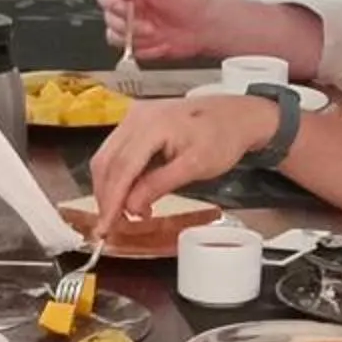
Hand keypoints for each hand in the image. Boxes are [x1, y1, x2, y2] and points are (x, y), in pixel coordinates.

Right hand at [90, 94, 277, 229]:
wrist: (236, 115)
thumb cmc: (222, 138)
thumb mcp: (195, 167)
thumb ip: (159, 185)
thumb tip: (131, 207)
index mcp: (152, 125)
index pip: (122, 168)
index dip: (111, 200)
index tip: (105, 226)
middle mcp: (136, 117)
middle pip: (107, 162)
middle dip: (106, 197)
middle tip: (111, 226)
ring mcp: (134, 116)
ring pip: (107, 157)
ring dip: (110, 188)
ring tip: (122, 214)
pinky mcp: (135, 121)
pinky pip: (116, 151)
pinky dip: (118, 176)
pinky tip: (129, 194)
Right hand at [99, 0, 233, 63]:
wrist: (206, 27)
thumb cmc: (190, 0)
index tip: (120, 4)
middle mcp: (129, 5)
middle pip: (106, 14)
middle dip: (123, 20)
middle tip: (143, 23)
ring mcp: (133, 26)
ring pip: (112, 33)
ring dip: (131, 35)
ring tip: (154, 32)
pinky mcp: (138, 44)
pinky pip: (126, 48)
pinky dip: (139, 47)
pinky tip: (157, 42)